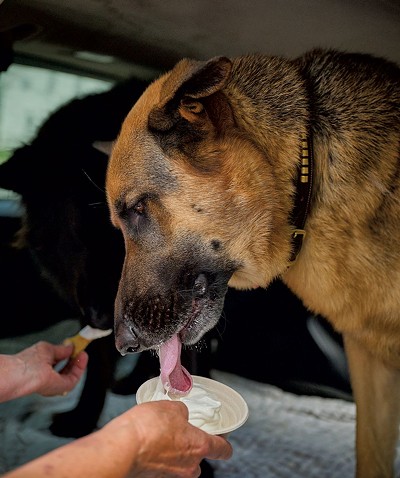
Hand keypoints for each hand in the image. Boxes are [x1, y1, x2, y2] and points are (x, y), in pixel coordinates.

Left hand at [8, 341, 87, 398]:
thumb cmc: (27, 363)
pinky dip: (80, 367)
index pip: (58, 364)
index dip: (68, 356)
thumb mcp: (48, 349)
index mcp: (42, 369)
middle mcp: (48, 378)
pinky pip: (75, 378)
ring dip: (79, 363)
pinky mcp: (61, 388)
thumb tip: (70, 347)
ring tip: (83, 354)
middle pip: (66, 370)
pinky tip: (82, 358)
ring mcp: (54, 384)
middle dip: (75, 360)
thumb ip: (61, 349)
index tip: (75, 348)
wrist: (22, 374)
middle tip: (81, 351)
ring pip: (72, 375)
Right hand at [109, 400, 232, 477]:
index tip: (224, 437)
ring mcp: (172, 474)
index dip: (225, 442)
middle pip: (200, 458)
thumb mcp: (172, 407)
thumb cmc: (149, 429)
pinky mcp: (156, 476)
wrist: (123, 447)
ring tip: (163, 432)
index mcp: (199, 446)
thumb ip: (182, 411)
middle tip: (184, 430)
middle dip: (193, 444)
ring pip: (181, 462)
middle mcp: (189, 465)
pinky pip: (164, 464)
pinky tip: (151, 440)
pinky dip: (160, 454)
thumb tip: (181, 415)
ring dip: (176, 449)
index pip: (223, 450)